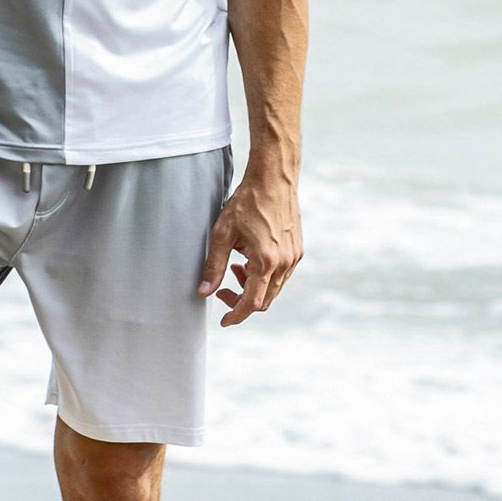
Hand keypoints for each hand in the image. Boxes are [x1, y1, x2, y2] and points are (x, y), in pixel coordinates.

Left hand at [197, 166, 302, 326]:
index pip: (252, 302)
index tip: (224, 321)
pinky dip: (264, 276)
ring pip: (274, 289)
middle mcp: (285, 263)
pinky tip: (248, 260)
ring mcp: (294, 257)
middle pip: (265, 300)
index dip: (236, 315)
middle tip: (222, 290)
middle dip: (242, 301)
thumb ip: (213, 266)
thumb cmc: (247, 202)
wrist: (273, 179)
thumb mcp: (223, 234)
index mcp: (266, 261)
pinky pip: (281, 275)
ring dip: (253, 287)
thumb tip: (204, 292)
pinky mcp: (297, 250)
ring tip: (235, 268)